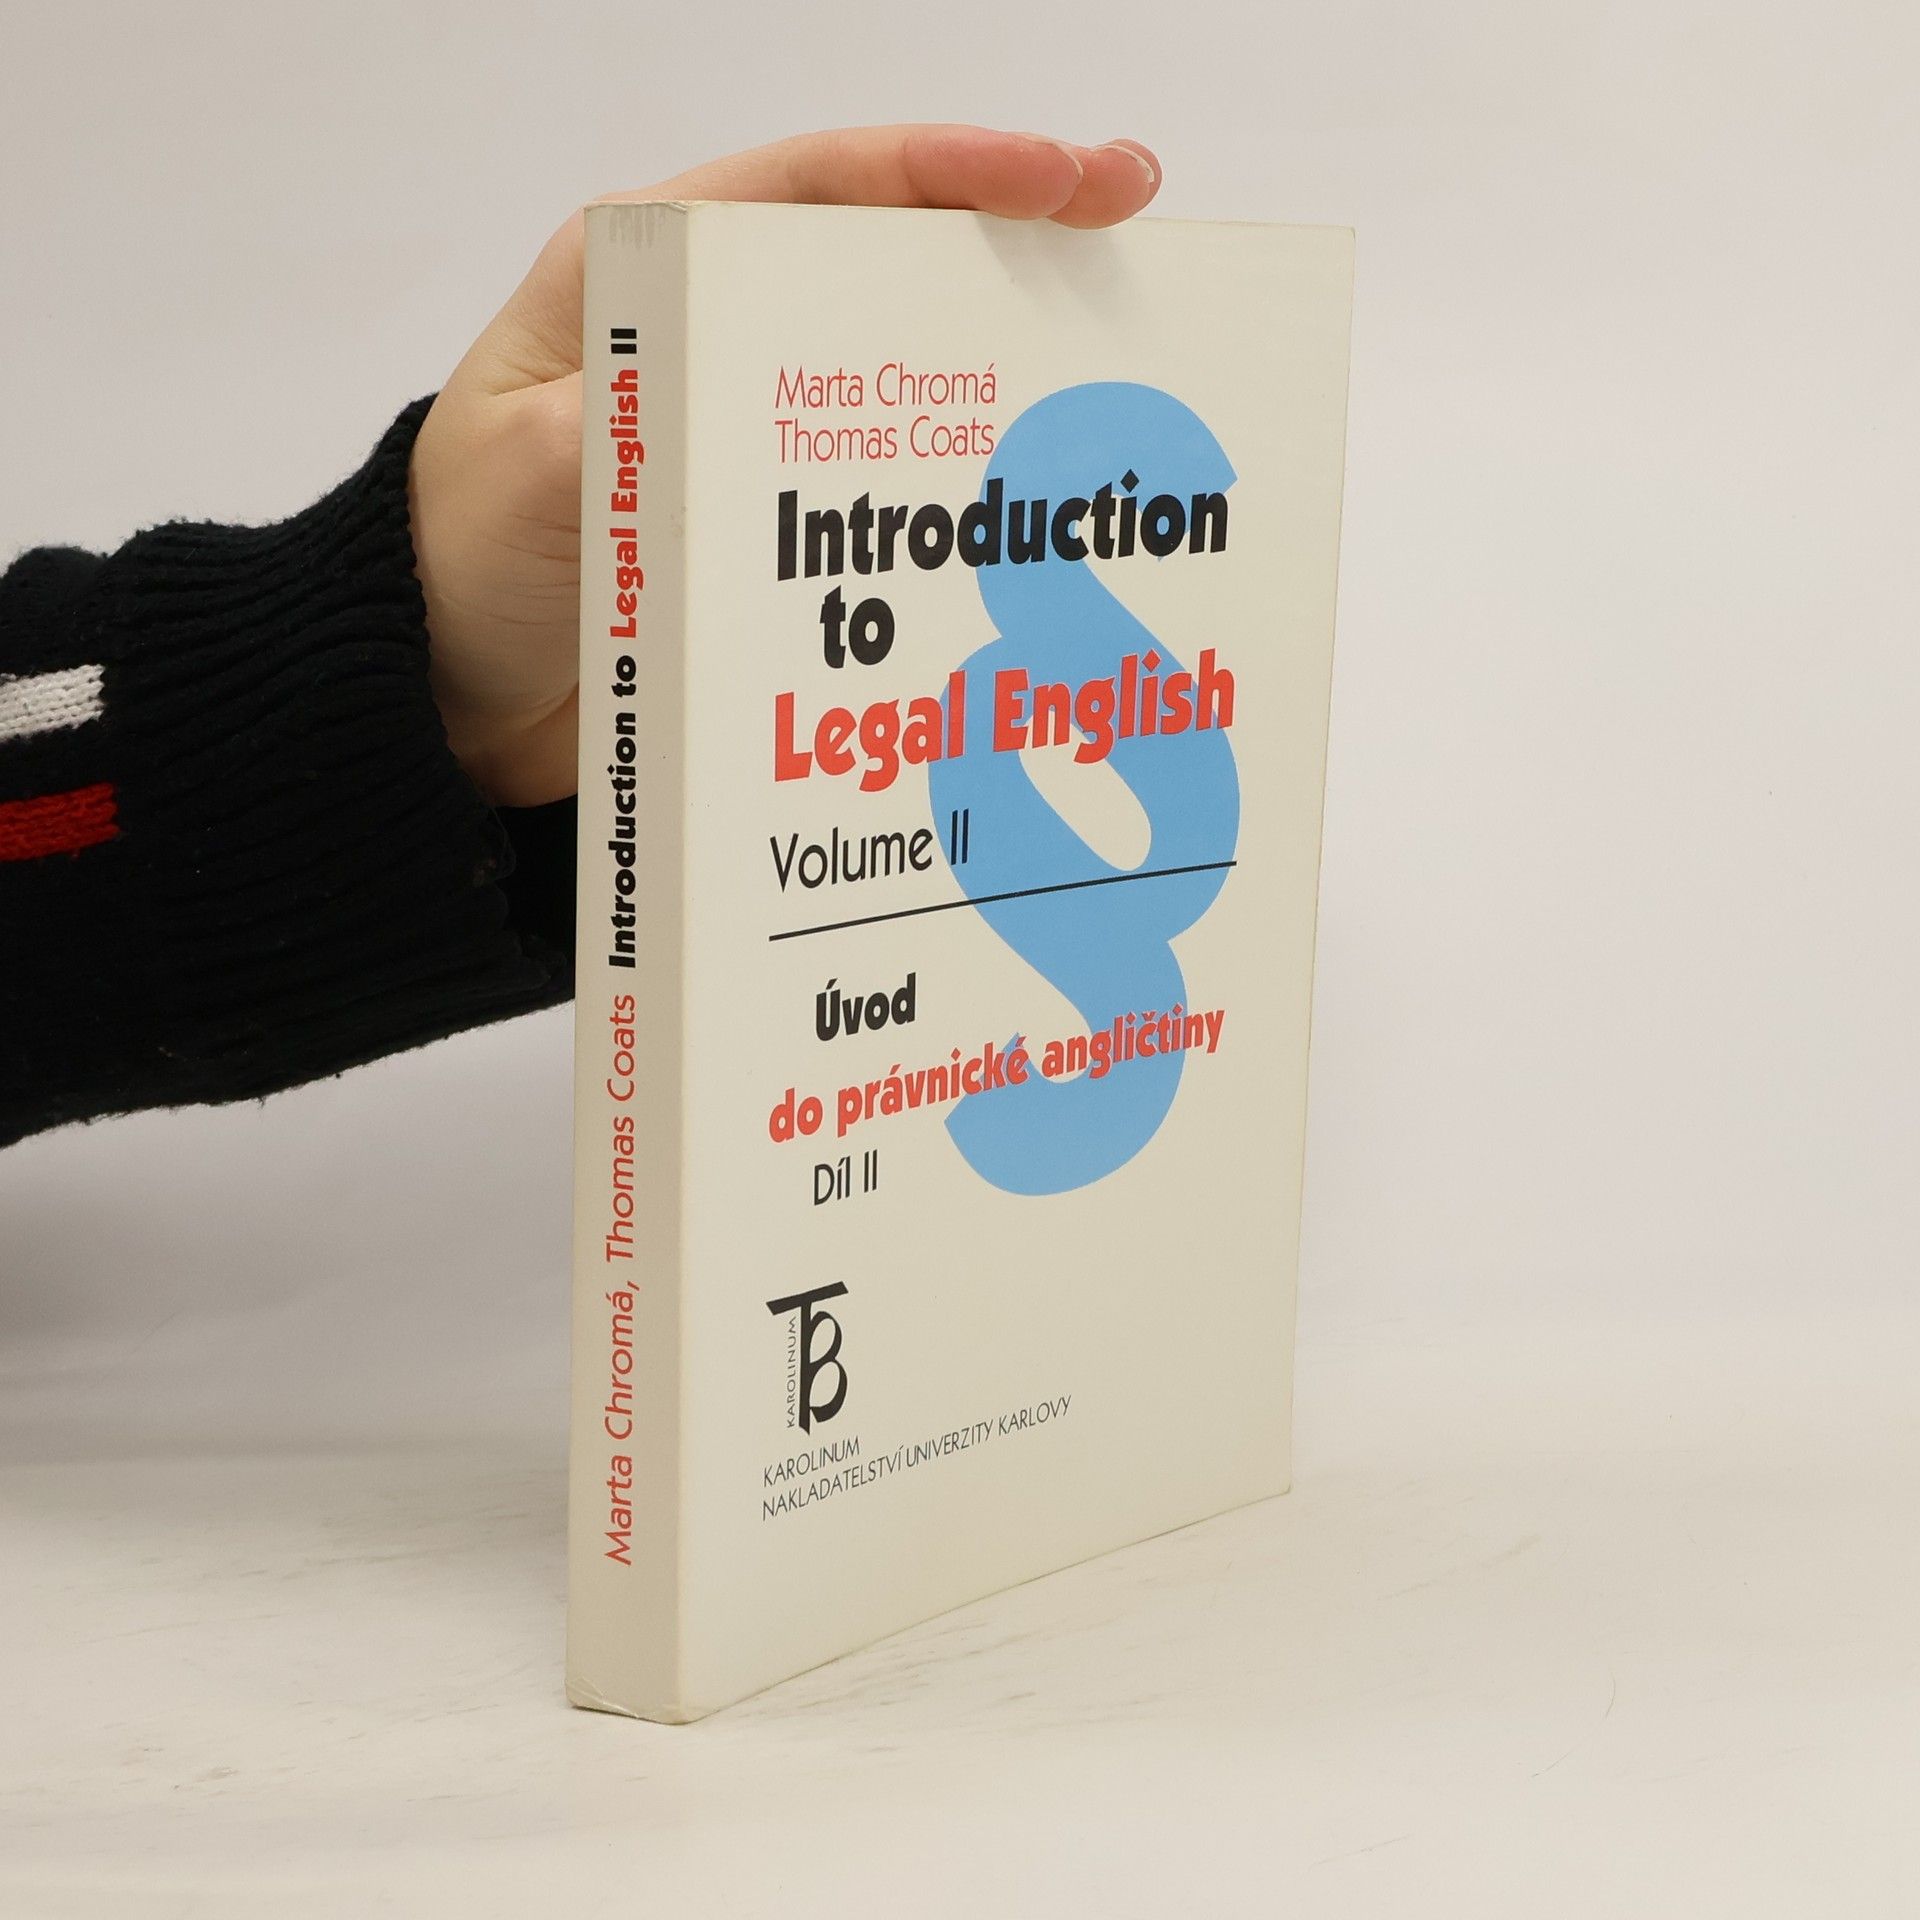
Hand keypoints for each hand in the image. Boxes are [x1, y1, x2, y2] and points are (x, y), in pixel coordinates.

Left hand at [408, 124, 1161, 807]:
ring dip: (996, 367)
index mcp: (639, 276)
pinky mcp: (766, 526)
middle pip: (879, 263)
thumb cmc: (456, 564)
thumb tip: (749, 414)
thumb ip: (635, 425)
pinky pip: (877, 494)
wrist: (436, 700)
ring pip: (893, 376)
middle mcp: (706, 339)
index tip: (1061, 177)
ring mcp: (745, 434)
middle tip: (1131, 228)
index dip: (944, 170)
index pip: (811, 188)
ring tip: (1109, 364)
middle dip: (1006, 241)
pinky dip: (950, 491)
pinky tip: (1022, 505)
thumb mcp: (532, 477)